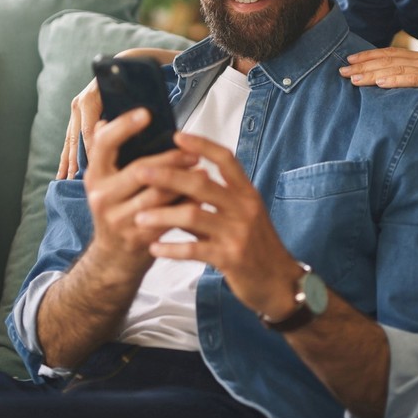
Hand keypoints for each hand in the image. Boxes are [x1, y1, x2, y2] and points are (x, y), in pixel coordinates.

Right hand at [56, 47, 181, 179]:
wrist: (123, 64)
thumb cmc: (134, 81)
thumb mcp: (134, 96)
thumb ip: (130, 114)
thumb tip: (133, 136)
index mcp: (92, 98)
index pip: (90, 132)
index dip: (93, 153)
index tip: (96, 171)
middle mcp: (80, 102)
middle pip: (78, 138)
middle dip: (76, 161)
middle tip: (78, 181)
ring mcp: (77, 109)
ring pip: (71, 140)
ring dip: (69, 161)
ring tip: (67, 181)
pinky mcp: (76, 115)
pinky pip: (70, 139)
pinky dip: (67, 157)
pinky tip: (64, 174)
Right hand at [82, 108, 196, 275]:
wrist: (114, 258)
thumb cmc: (118, 209)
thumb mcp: (108, 182)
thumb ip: (112, 154)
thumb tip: (108, 119)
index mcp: (95, 176)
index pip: (103, 144)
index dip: (124, 126)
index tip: (147, 113)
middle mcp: (102, 196)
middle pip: (140, 170)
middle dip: (170, 159)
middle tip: (193, 153)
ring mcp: (119, 219)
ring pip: (158, 194)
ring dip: (184, 181)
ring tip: (203, 171)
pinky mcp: (138, 237)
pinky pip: (168, 216)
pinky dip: (186, 204)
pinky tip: (200, 196)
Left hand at [131, 131, 304, 320]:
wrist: (279, 281)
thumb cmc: (257, 246)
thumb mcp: (242, 217)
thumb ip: (212, 202)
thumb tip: (178, 185)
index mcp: (247, 193)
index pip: (225, 160)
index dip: (202, 145)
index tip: (177, 136)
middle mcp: (244, 208)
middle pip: (202, 184)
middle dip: (168, 176)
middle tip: (140, 171)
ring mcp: (237, 233)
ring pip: (193, 216)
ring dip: (162, 215)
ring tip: (139, 216)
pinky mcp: (230, 258)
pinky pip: (194, 250)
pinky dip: (171, 248)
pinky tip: (154, 247)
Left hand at [338, 47, 417, 115]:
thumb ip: (413, 83)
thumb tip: (388, 87)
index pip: (389, 55)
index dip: (367, 57)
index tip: (347, 61)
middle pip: (388, 60)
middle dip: (363, 65)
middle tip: (341, 70)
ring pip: (397, 69)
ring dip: (373, 73)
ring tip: (354, 79)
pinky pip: (415, 80)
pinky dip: (396, 80)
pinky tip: (380, 84)